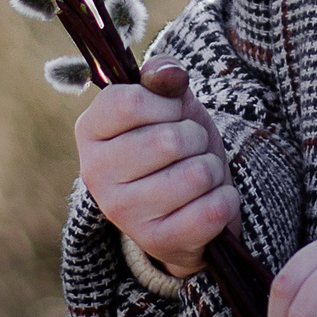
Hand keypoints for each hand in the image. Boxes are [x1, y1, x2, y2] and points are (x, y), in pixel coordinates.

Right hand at [75, 60, 239, 277]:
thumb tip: (170, 74)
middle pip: (169, 140)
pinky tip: (209, 201)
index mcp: (90, 130)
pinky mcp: (156, 242)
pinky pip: (213, 210)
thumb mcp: (169, 102)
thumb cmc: (173, 141)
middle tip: (189, 148)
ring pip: (197, 175)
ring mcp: (123, 213)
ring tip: (198, 175)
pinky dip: (225, 199)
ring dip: (212, 169)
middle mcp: (95, 174)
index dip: (166, 102)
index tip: (170, 113)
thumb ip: (164, 74)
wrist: (184, 204)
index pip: (131, 101)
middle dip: (195, 138)